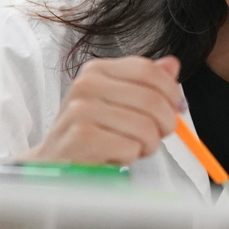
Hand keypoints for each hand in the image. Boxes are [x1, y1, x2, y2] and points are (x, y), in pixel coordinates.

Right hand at [26, 55, 181, 165]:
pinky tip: (113, 156)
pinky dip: (130, 157)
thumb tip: (172, 65)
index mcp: (97, 70)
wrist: (53, 163)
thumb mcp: (117, 103)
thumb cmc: (91, 133)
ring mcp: (81, 110)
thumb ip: (144, 83)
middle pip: (152, 100)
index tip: (174, 109)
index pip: (148, 70)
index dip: (170, 92)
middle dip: (165, 124)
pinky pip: (130, 147)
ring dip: (148, 145)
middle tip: (156, 136)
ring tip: (131, 147)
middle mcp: (86, 85)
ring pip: (146, 126)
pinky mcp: (82, 138)